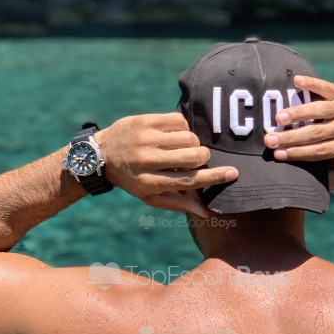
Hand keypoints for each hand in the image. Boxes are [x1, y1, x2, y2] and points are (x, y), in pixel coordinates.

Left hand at [95, 113, 237, 214]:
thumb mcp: (150, 197)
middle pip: (193, 156)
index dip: (214, 177)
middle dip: (202, 158)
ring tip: (181, 148)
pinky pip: (179, 120)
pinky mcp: (145, 120)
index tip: (232, 174)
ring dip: (192, 143)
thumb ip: (178, 203)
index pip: (189, 180)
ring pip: (189, 137)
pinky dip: (183, 128)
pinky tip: (174, 135)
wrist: (101, 154)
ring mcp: (146, 138)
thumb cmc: (131, 179)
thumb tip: (206, 213)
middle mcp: (148, 160)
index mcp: (150, 182)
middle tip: (195, 160)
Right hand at [262, 75, 333, 189]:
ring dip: (298, 113)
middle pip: (316, 133)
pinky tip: (296, 81)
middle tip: (269, 139)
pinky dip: (312, 83)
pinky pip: (327, 86)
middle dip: (291, 137)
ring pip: (320, 110)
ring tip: (278, 118)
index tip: (278, 155)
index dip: (298, 153)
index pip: (319, 151)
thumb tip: (310, 186)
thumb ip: (332, 178)